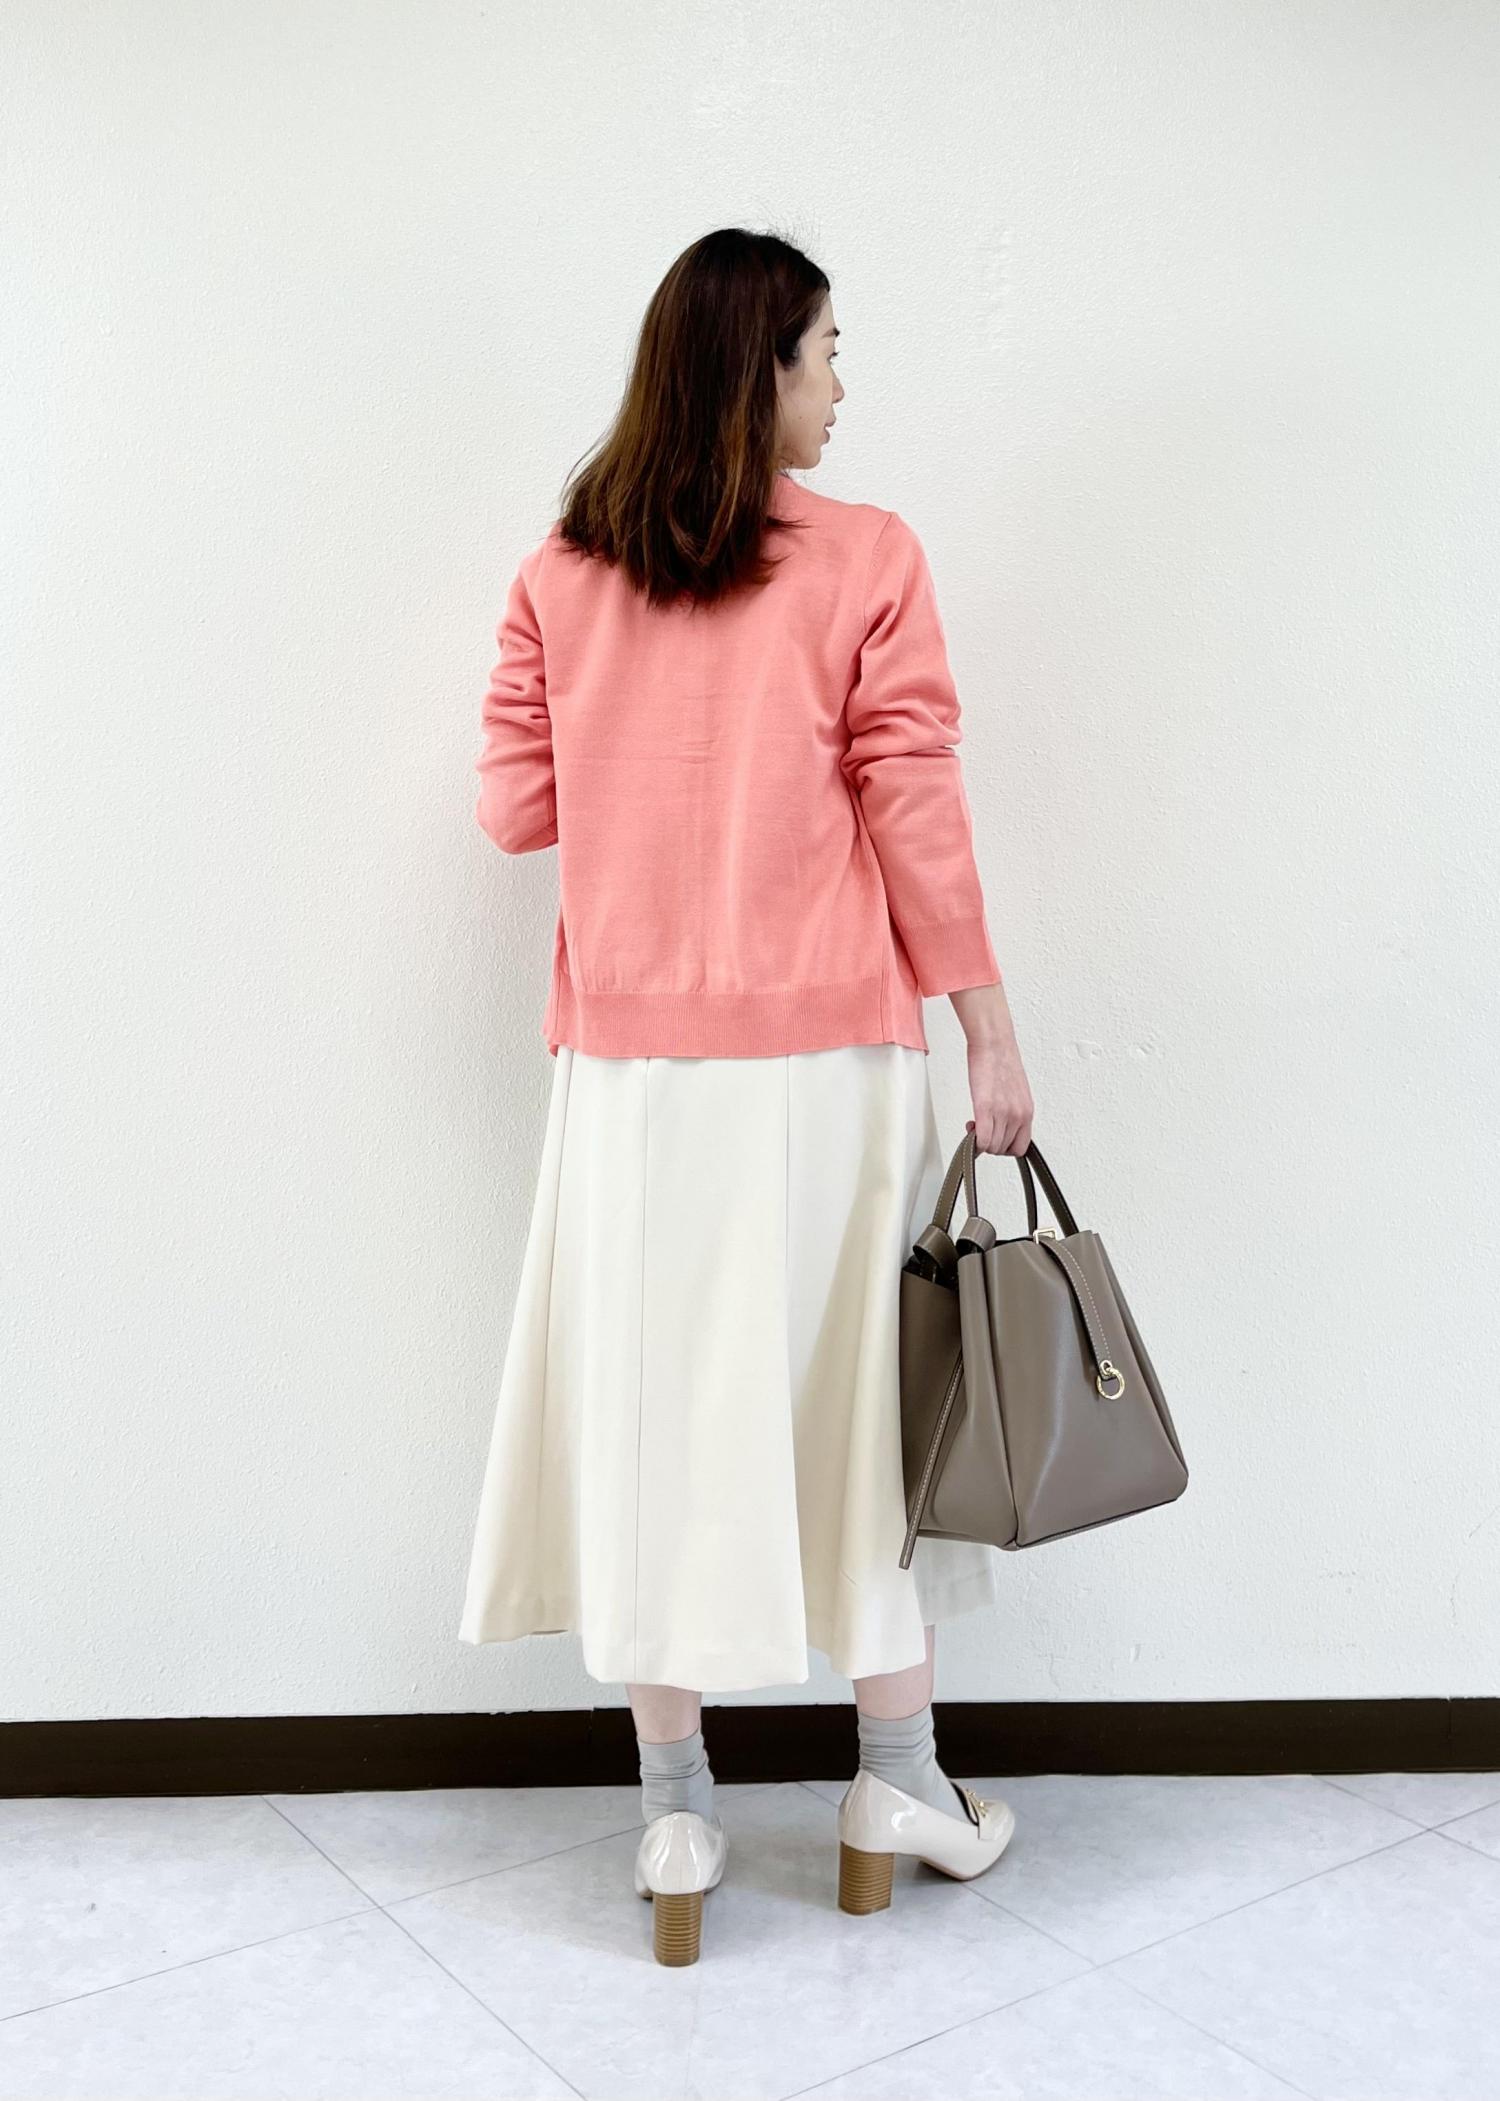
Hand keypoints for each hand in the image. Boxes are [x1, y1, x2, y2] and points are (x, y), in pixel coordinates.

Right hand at [948, 982, 1034, 1156]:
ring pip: (991, 1146)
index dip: (1004, 1147)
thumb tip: (1003, 1126)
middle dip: (989, 1144)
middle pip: (1003, 1149)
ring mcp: (1003, 1113)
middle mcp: (1018, 1115)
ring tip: (974, 1125)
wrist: (994, 1043)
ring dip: (980, 1140)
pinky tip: (971, 1127)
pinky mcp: (985, 1107)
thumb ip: (1012, 1112)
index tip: (995, 1138)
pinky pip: (982, 1139)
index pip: (1020, 1147)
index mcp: (1027, 1112)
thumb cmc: (1003, 1061)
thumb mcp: (1016, 1092)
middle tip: (981, 1131)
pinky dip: (974, 1141)